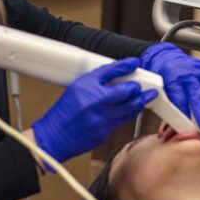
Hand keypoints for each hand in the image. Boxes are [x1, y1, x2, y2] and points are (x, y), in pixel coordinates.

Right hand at [31, 58, 157, 164]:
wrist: (53, 137)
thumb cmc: (63, 114)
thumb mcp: (75, 89)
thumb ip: (95, 84)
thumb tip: (116, 79)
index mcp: (85, 85)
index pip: (110, 70)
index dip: (126, 65)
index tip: (135, 62)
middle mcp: (94, 100)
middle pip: (126, 90)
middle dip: (136, 87)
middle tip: (140, 85)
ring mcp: (101, 117)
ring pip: (129, 107)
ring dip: (140, 101)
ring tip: (147, 96)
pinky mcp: (105, 131)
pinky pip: (123, 120)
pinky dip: (130, 114)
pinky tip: (134, 109)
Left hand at [140, 43, 199, 133]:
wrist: (164, 58)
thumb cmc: (163, 78)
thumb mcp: (160, 92)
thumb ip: (167, 109)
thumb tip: (172, 130)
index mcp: (172, 80)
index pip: (178, 98)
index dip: (183, 112)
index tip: (188, 126)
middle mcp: (187, 74)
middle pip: (196, 94)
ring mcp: (198, 70)